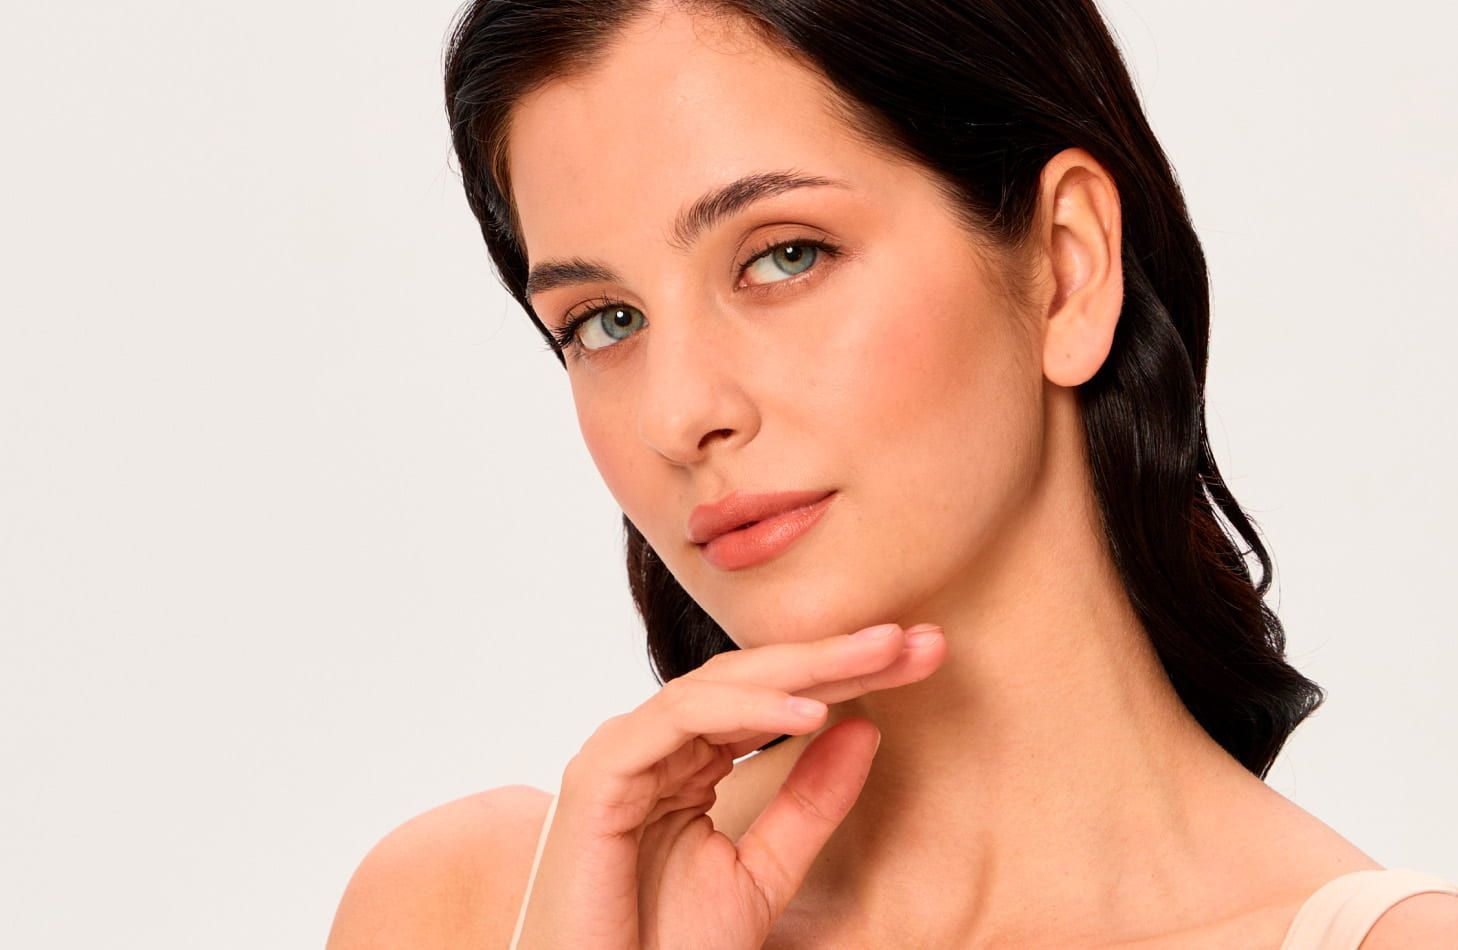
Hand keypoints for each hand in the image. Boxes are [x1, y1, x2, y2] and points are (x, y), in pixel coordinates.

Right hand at [512, 621, 947, 948]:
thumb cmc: (665, 948)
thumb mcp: (765, 873)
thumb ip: (810, 804)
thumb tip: (866, 730)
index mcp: (687, 760)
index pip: (774, 699)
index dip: (847, 677)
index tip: (921, 659)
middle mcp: (654, 745)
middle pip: (753, 680)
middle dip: (836, 655)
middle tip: (913, 639)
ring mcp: (624, 752)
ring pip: (720, 684)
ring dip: (803, 667)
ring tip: (877, 660)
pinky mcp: (600, 772)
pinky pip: (681, 717)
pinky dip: (748, 707)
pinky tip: (812, 713)